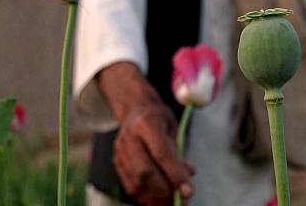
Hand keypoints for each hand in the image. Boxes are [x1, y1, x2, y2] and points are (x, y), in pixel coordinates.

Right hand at [98, 62, 194, 204]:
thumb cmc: (158, 118)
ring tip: (171, 200)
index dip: (176, 174)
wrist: (135, 108)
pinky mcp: (117, 162)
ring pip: (135, 183)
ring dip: (155, 197)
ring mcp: (120, 150)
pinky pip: (130, 185)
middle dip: (165, 190)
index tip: (189, 191)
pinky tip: (159, 197)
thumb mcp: (173, 127)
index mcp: (147, 123)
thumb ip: (178, 151)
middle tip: (181, 199)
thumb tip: (188, 177)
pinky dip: (145, 196)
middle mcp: (130, 137)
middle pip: (145, 172)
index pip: (162, 154)